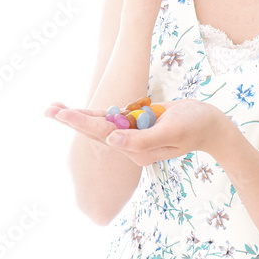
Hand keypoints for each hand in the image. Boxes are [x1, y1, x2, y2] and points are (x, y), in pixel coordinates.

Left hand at [45, 99, 232, 165]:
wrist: (211, 125)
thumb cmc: (195, 126)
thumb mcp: (171, 132)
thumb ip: (141, 140)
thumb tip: (111, 140)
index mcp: (136, 149)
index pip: (103, 134)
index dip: (81, 122)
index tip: (62, 114)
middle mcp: (130, 144)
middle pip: (94, 130)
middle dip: (70, 119)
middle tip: (47, 110)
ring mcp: (132, 134)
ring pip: (98, 123)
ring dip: (76, 116)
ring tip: (52, 109)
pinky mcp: (136, 124)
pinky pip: (110, 118)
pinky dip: (92, 113)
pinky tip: (75, 111)